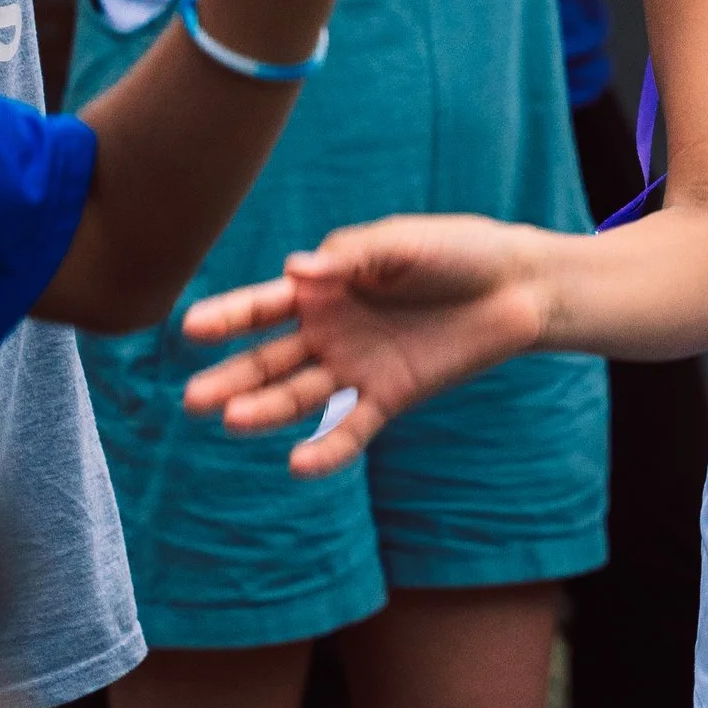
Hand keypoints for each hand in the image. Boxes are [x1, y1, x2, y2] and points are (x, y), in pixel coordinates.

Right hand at [181, 213, 555, 476]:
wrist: (516, 284)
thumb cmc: (454, 251)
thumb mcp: (402, 243)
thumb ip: (352, 257)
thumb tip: (293, 270)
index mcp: (324, 286)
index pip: (264, 305)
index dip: (229, 316)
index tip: (191, 328)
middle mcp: (329, 330)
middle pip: (269, 360)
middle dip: (232, 378)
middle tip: (194, 399)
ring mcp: (356, 366)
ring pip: (299, 395)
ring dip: (266, 410)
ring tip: (232, 420)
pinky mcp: (390, 395)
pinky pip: (351, 428)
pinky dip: (327, 448)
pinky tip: (299, 464)